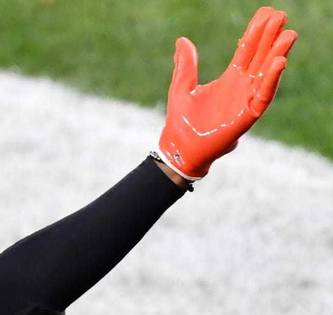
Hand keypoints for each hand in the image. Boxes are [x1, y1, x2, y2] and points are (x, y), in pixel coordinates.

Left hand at [158, 6, 296, 179]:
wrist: (178, 149)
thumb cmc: (182, 121)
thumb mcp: (182, 87)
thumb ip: (186, 65)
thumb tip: (182, 40)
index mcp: (229, 79)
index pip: (246, 50)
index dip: (256, 32)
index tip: (266, 13)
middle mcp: (242, 88)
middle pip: (260, 57)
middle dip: (271, 37)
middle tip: (281, 16)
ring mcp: (246, 101)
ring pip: (266, 74)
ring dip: (277, 55)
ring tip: (288, 36)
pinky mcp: (247, 117)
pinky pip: (263, 96)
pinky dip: (270, 80)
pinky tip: (278, 63)